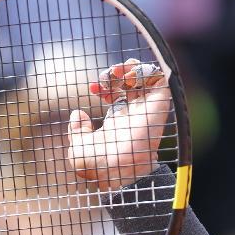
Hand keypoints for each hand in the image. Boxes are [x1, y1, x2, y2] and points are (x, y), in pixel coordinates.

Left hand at [67, 59, 170, 190]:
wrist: (120, 167)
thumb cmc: (99, 163)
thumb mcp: (78, 150)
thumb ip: (76, 131)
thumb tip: (77, 114)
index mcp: (118, 120)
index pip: (116, 94)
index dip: (104, 86)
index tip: (92, 88)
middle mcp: (134, 111)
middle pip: (130, 81)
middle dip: (115, 73)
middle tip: (104, 78)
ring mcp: (146, 105)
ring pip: (145, 75)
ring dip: (128, 67)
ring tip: (115, 73)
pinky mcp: (158, 101)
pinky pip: (158, 76)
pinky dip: (142, 70)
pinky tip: (127, 77)